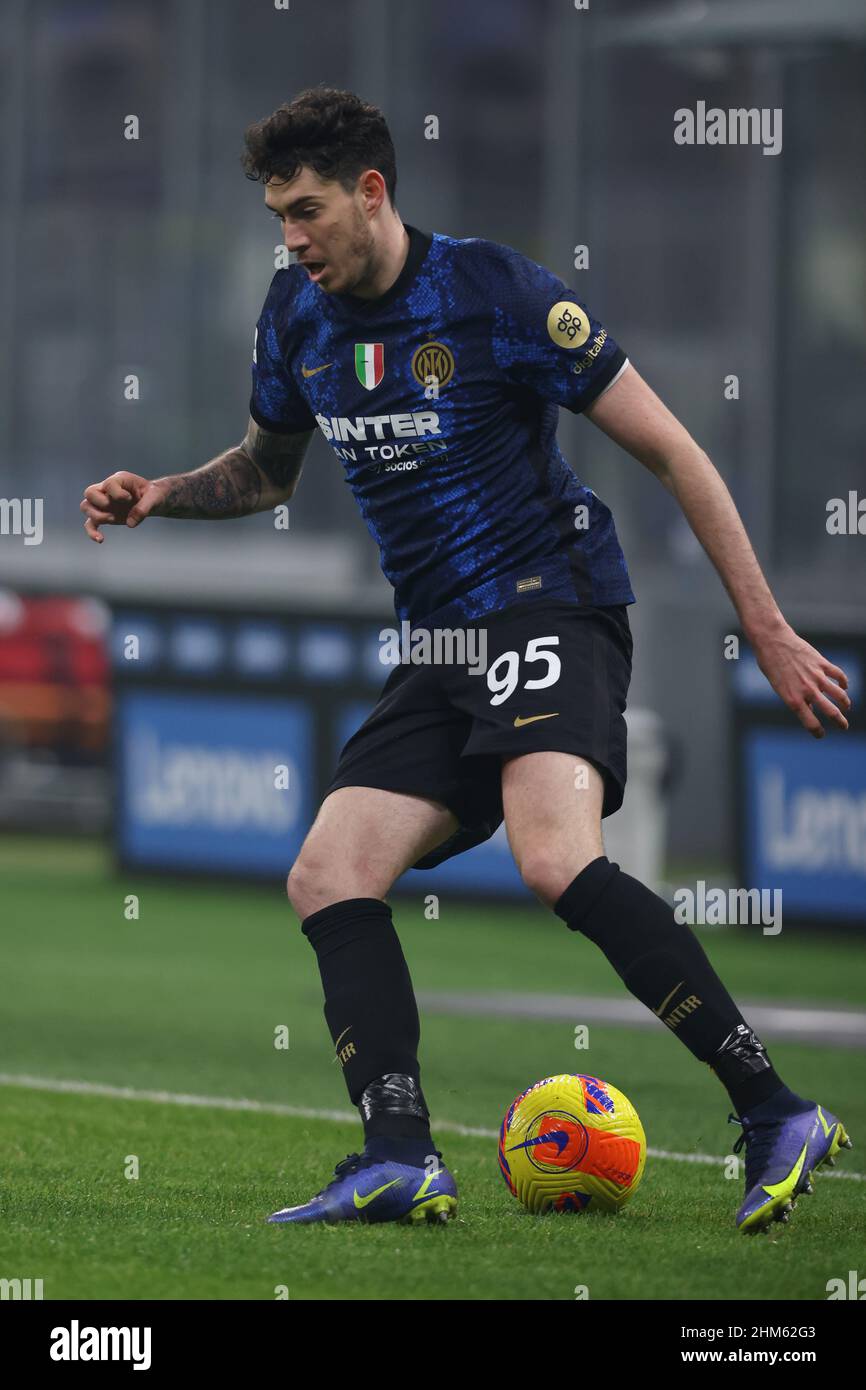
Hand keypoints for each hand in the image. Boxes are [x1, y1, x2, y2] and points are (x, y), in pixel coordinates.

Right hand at [80, 472, 166, 542]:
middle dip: (100, 503)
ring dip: (96, 516)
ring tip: (113, 519)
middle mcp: (108, 490)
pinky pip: (90, 523)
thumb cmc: (154, 495)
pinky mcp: (105, 515)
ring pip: (86, 506)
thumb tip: (130, 523)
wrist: (153, 501)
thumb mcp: (154, 498)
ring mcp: (104, 503)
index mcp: (120, 479)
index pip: (109, 484)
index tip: (129, 499)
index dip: (116, 493)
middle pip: (89, 493)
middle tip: (115, 509)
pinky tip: (100, 540)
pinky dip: (92, 531)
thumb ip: (144, 508)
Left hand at [753, 623, 851, 737]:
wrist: (772, 641)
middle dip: (840, 722)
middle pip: (830, 712)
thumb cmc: (771, 664)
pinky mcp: (822, 664)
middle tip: (844, 726)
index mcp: (793, 699)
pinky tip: (844, 686)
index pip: (810, 723)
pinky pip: (838, 675)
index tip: (821, 734)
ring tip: (846, 707)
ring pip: (839, 695)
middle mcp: (807, 690)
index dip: (818, 732)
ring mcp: (816, 677)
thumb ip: (795, 699)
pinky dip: (844, 682)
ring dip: (845, 703)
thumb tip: (810, 709)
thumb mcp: (779, 687)